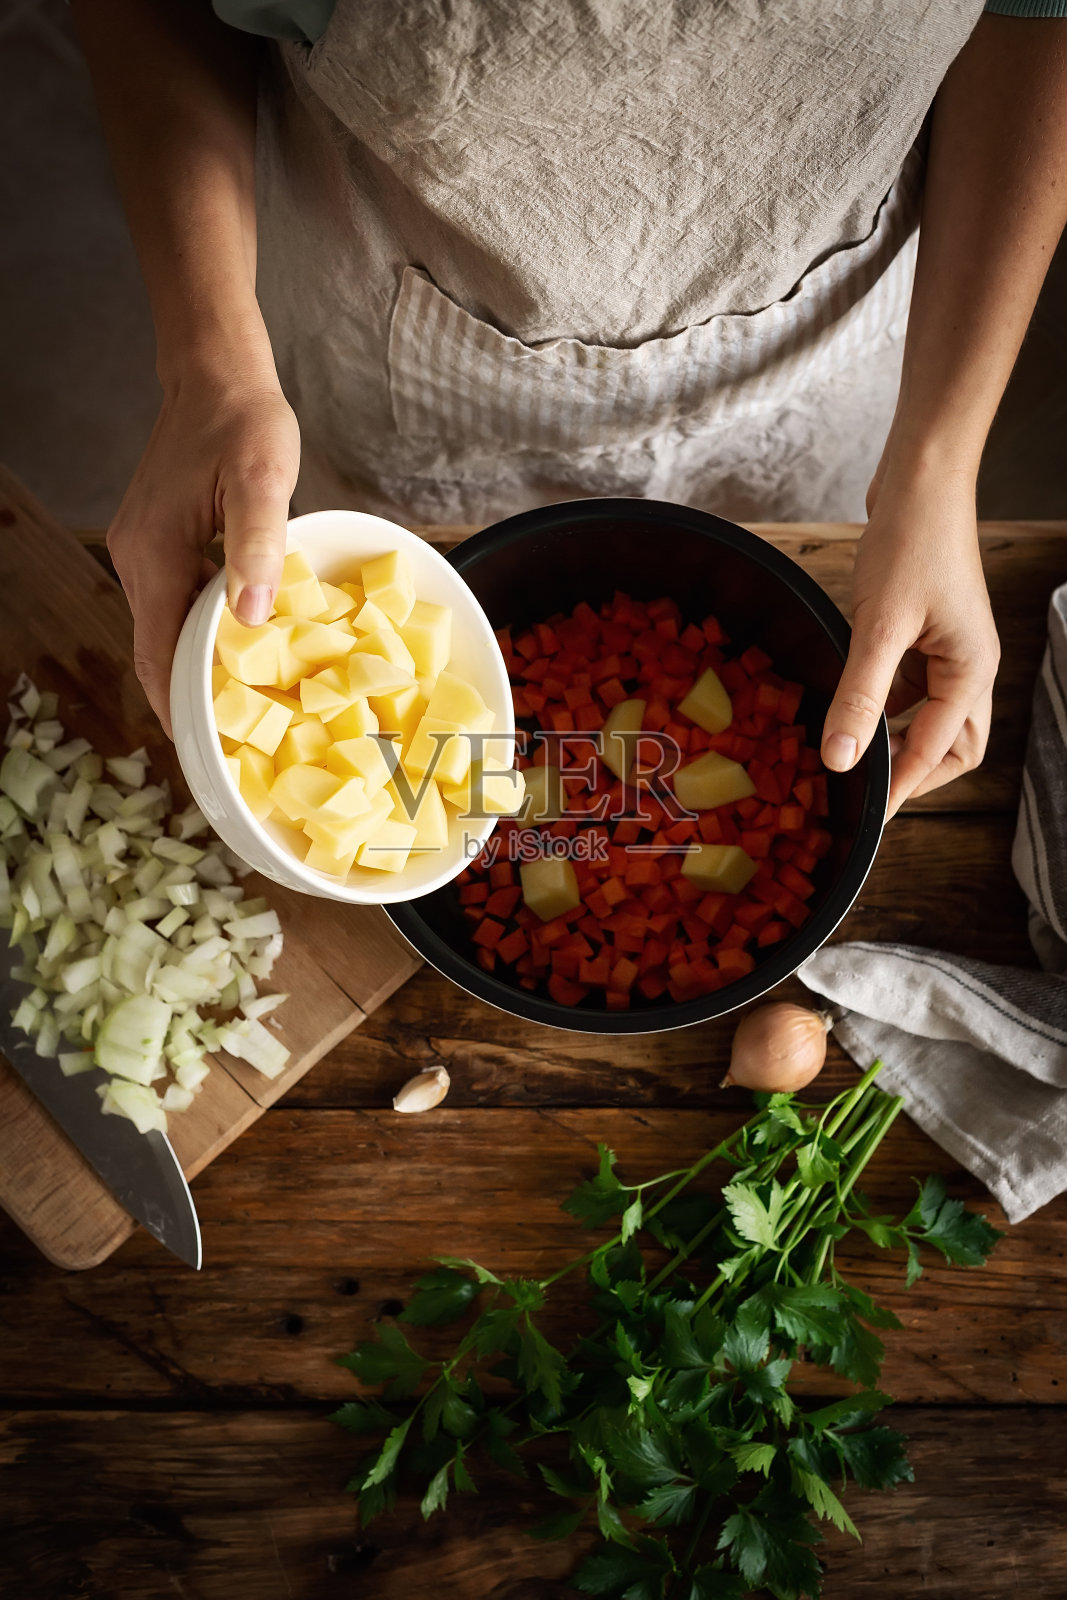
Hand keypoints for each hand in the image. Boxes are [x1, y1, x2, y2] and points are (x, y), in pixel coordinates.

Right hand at [107, 371, 299, 734]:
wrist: (216, 374)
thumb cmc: (244, 422)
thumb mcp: (263, 479)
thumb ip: (257, 545)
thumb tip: (250, 615)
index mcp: (156, 555)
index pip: (156, 652)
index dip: (175, 704)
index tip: (197, 747)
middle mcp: (139, 559)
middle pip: (157, 646)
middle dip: (188, 694)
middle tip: (230, 737)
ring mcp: (144, 548)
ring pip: (165, 624)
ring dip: (196, 661)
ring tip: (239, 700)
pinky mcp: (159, 538)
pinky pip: (175, 598)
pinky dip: (200, 627)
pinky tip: (238, 639)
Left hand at [820, 457, 998, 817]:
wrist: (920, 478)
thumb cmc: (910, 544)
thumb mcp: (878, 627)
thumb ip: (859, 697)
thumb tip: (842, 762)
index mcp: (971, 674)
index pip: (938, 755)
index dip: (900, 790)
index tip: (865, 819)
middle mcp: (969, 668)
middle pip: (951, 747)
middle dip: (912, 772)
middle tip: (863, 793)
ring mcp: (949, 651)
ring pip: (926, 718)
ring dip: (893, 737)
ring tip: (846, 752)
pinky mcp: (926, 634)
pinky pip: (908, 687)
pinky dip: (881, 702)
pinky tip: (845, 703)